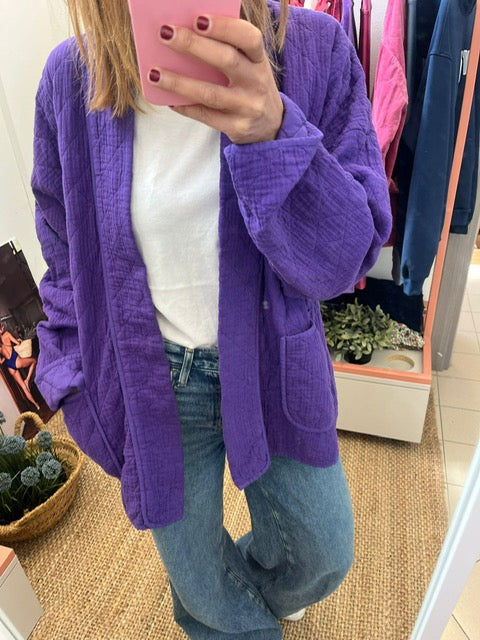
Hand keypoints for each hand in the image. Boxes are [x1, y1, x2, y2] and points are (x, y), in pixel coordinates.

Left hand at [148, 15, 283, 143]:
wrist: (271, 126)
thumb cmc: (250, 86)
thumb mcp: (250, 66)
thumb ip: (228, 50)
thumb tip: (185, 33)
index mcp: (259, 59)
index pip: (249, 38)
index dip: (225, 27)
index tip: (198, 19)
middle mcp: (256, 82)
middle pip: (226, 60)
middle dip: (193, 46)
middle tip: (165, 34)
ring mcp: (247, 107)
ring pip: (210, 93)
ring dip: (179, 83)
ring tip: (155, 73)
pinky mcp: (237, 127)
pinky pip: (206, 116)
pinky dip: (185, 107)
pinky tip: (169, 100)